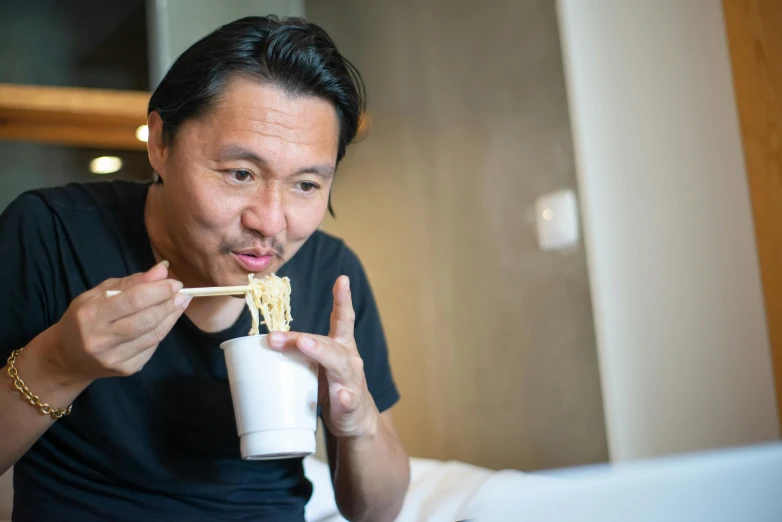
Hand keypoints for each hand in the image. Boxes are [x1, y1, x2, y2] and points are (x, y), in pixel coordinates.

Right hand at [45, 261, 190, 383]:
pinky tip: (167, 320)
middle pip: (146, 320)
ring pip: (154, 335)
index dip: (159, 290)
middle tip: (182, 293)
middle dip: (169, 304)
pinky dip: (162, 331)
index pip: (133, 300)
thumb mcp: (97, 294)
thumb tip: (162, 270)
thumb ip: (130, 283)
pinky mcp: (126, 370)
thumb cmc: (84, 318)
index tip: (175, 283)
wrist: (67, 357)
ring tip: (180, 303)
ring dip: (172, 317)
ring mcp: (114, 357)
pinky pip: (152, 347)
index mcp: (91, 315)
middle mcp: (101, 339)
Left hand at [268, 275, 379, 438]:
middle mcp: (350, 360)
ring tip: (305, 345)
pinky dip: (344, 398)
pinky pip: (348, 400)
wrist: (357, 422)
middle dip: (303, 338)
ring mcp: (352, 382)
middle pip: (329, 343)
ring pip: (338, 365)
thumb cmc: (334, 388)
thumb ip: (300, 352)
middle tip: (277, 336)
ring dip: (320, 353)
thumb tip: (264, 341)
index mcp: (342, 348)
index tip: (342, 279)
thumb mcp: (319, 365)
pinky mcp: (351, 405)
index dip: (343, 299)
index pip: (343, 320)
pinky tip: (340, 397)